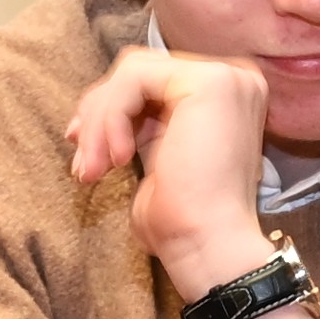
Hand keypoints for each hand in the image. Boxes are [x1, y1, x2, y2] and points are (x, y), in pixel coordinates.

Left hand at [59, 31, 275, 298]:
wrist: (208, 247)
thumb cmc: (183, 221)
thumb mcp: (157, 158)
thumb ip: (140, 124)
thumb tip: (92, 112)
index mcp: (226, 96)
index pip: (152, 81)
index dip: (110, 110)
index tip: (85, 151)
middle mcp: (234, 78)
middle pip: (139, 71)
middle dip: (100, 114)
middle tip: (84, 162)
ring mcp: (227, 77)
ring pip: (131, 73)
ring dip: (100, 121)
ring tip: (94, 169)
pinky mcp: (210, 82)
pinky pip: (133, 80)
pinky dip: (111, 118)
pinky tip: (119, 160)